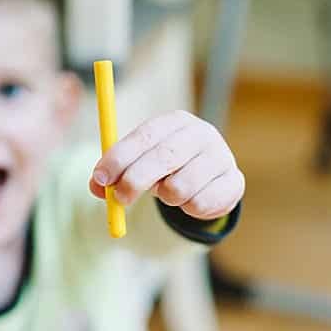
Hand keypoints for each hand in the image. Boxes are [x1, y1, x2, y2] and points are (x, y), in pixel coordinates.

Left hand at [90, 110, 243, 219]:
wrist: (209, 180)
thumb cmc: (166, 168)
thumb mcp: (139, 164)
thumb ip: (115, 174)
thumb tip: (96, 185)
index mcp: (175, 121)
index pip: (145, 135)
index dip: (120, 157)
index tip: (101, 178)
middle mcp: (201, 133)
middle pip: (165, 157)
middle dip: (136, 180)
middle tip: (120, 199)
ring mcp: (221, 156)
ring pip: (181, 187)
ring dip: (166, 198)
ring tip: (167, 193)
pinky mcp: (234, 181)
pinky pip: (199, 205)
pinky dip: (186, 209)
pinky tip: (189, 201)